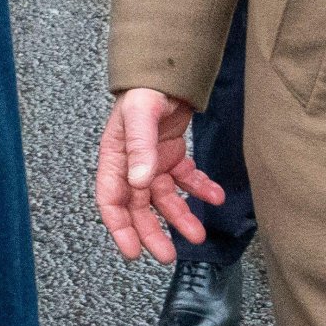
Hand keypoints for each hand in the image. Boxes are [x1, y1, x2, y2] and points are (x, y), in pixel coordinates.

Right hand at [95, 88, 225, 262]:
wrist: (168, 71)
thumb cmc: (145, 89)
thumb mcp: (140, 114)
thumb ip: (140, 147)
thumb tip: (139, 182)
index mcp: (115, 158)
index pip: (111, 200)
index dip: (119, 228)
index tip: (132, 252)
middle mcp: (132, 165)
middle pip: (138, 207)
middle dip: (152, 232)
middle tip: (168, 255)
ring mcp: (152, 162)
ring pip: (164, 199)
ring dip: (180, 216)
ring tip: (198, 234)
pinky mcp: (172, 156)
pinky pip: (186, 180)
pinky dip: (199, 189)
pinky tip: (215, 196)